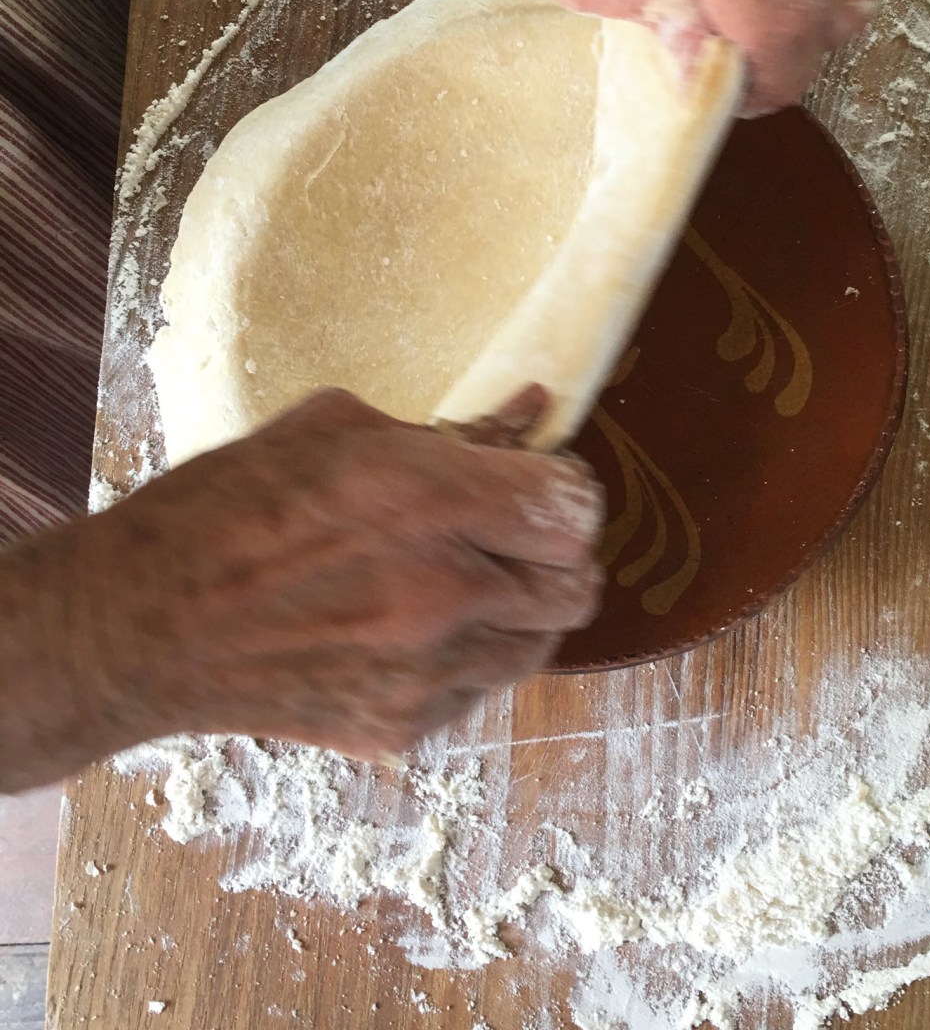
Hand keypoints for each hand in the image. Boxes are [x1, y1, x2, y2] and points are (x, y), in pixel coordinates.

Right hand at [92, 388, 602, 763]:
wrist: (145, 628)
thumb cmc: (228, 509)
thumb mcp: (336, 433)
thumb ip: (450, 428)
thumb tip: (530, 409)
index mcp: (425, 497)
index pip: (575, 508)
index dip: (568, 493)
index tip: (541, 487)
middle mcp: (440, 590)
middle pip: (578, 585)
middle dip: (557, 554)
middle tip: (516, 537)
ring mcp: (426, 671)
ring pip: (543, 644)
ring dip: (520, 608)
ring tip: (464, 583)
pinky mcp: (405, 726)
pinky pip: (485, 689)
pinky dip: (471, 657)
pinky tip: (417, 630)